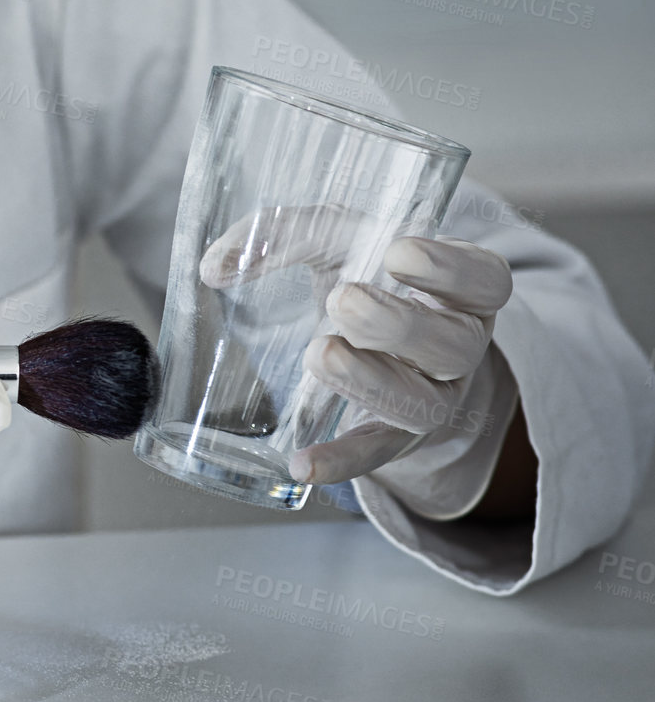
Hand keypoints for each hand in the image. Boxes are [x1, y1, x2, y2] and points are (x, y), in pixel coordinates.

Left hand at [202, 206, 520, 512]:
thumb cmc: (367, 276)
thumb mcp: (338, 242)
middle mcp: (458, 347)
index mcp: (460, 290)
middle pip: (453, 344)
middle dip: (397, 323)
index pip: (486, 280)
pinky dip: (338, 462)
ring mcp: (430, 398)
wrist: (382, 342)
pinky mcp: (392, 438)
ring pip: (421, 403)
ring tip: (320, 354)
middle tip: (343, 299)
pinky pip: (372, 455)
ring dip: (369, 380)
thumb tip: (214, 265)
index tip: (398, 250)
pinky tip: (302, 464)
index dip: (451, 267)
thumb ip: (283, 236)